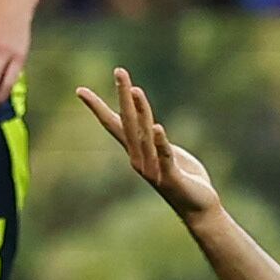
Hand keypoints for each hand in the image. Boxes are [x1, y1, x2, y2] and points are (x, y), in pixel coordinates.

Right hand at [75, 67, 220, 220]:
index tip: (80, 90)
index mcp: (137, 151)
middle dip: (123, 96)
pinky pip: (164, 156)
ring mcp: (154, 169)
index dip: (98, 107)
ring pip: (144, 136)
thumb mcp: (166, 153)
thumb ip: (155, 140)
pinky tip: (157, 127)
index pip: (114, 124)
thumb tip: (148, 124)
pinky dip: (160, 142)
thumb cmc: (183, 179)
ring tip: (135, 90)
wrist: (198, 208)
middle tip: (119, 70)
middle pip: (128, 122)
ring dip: (140, 112)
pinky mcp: (171, 177)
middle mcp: (139, 159)